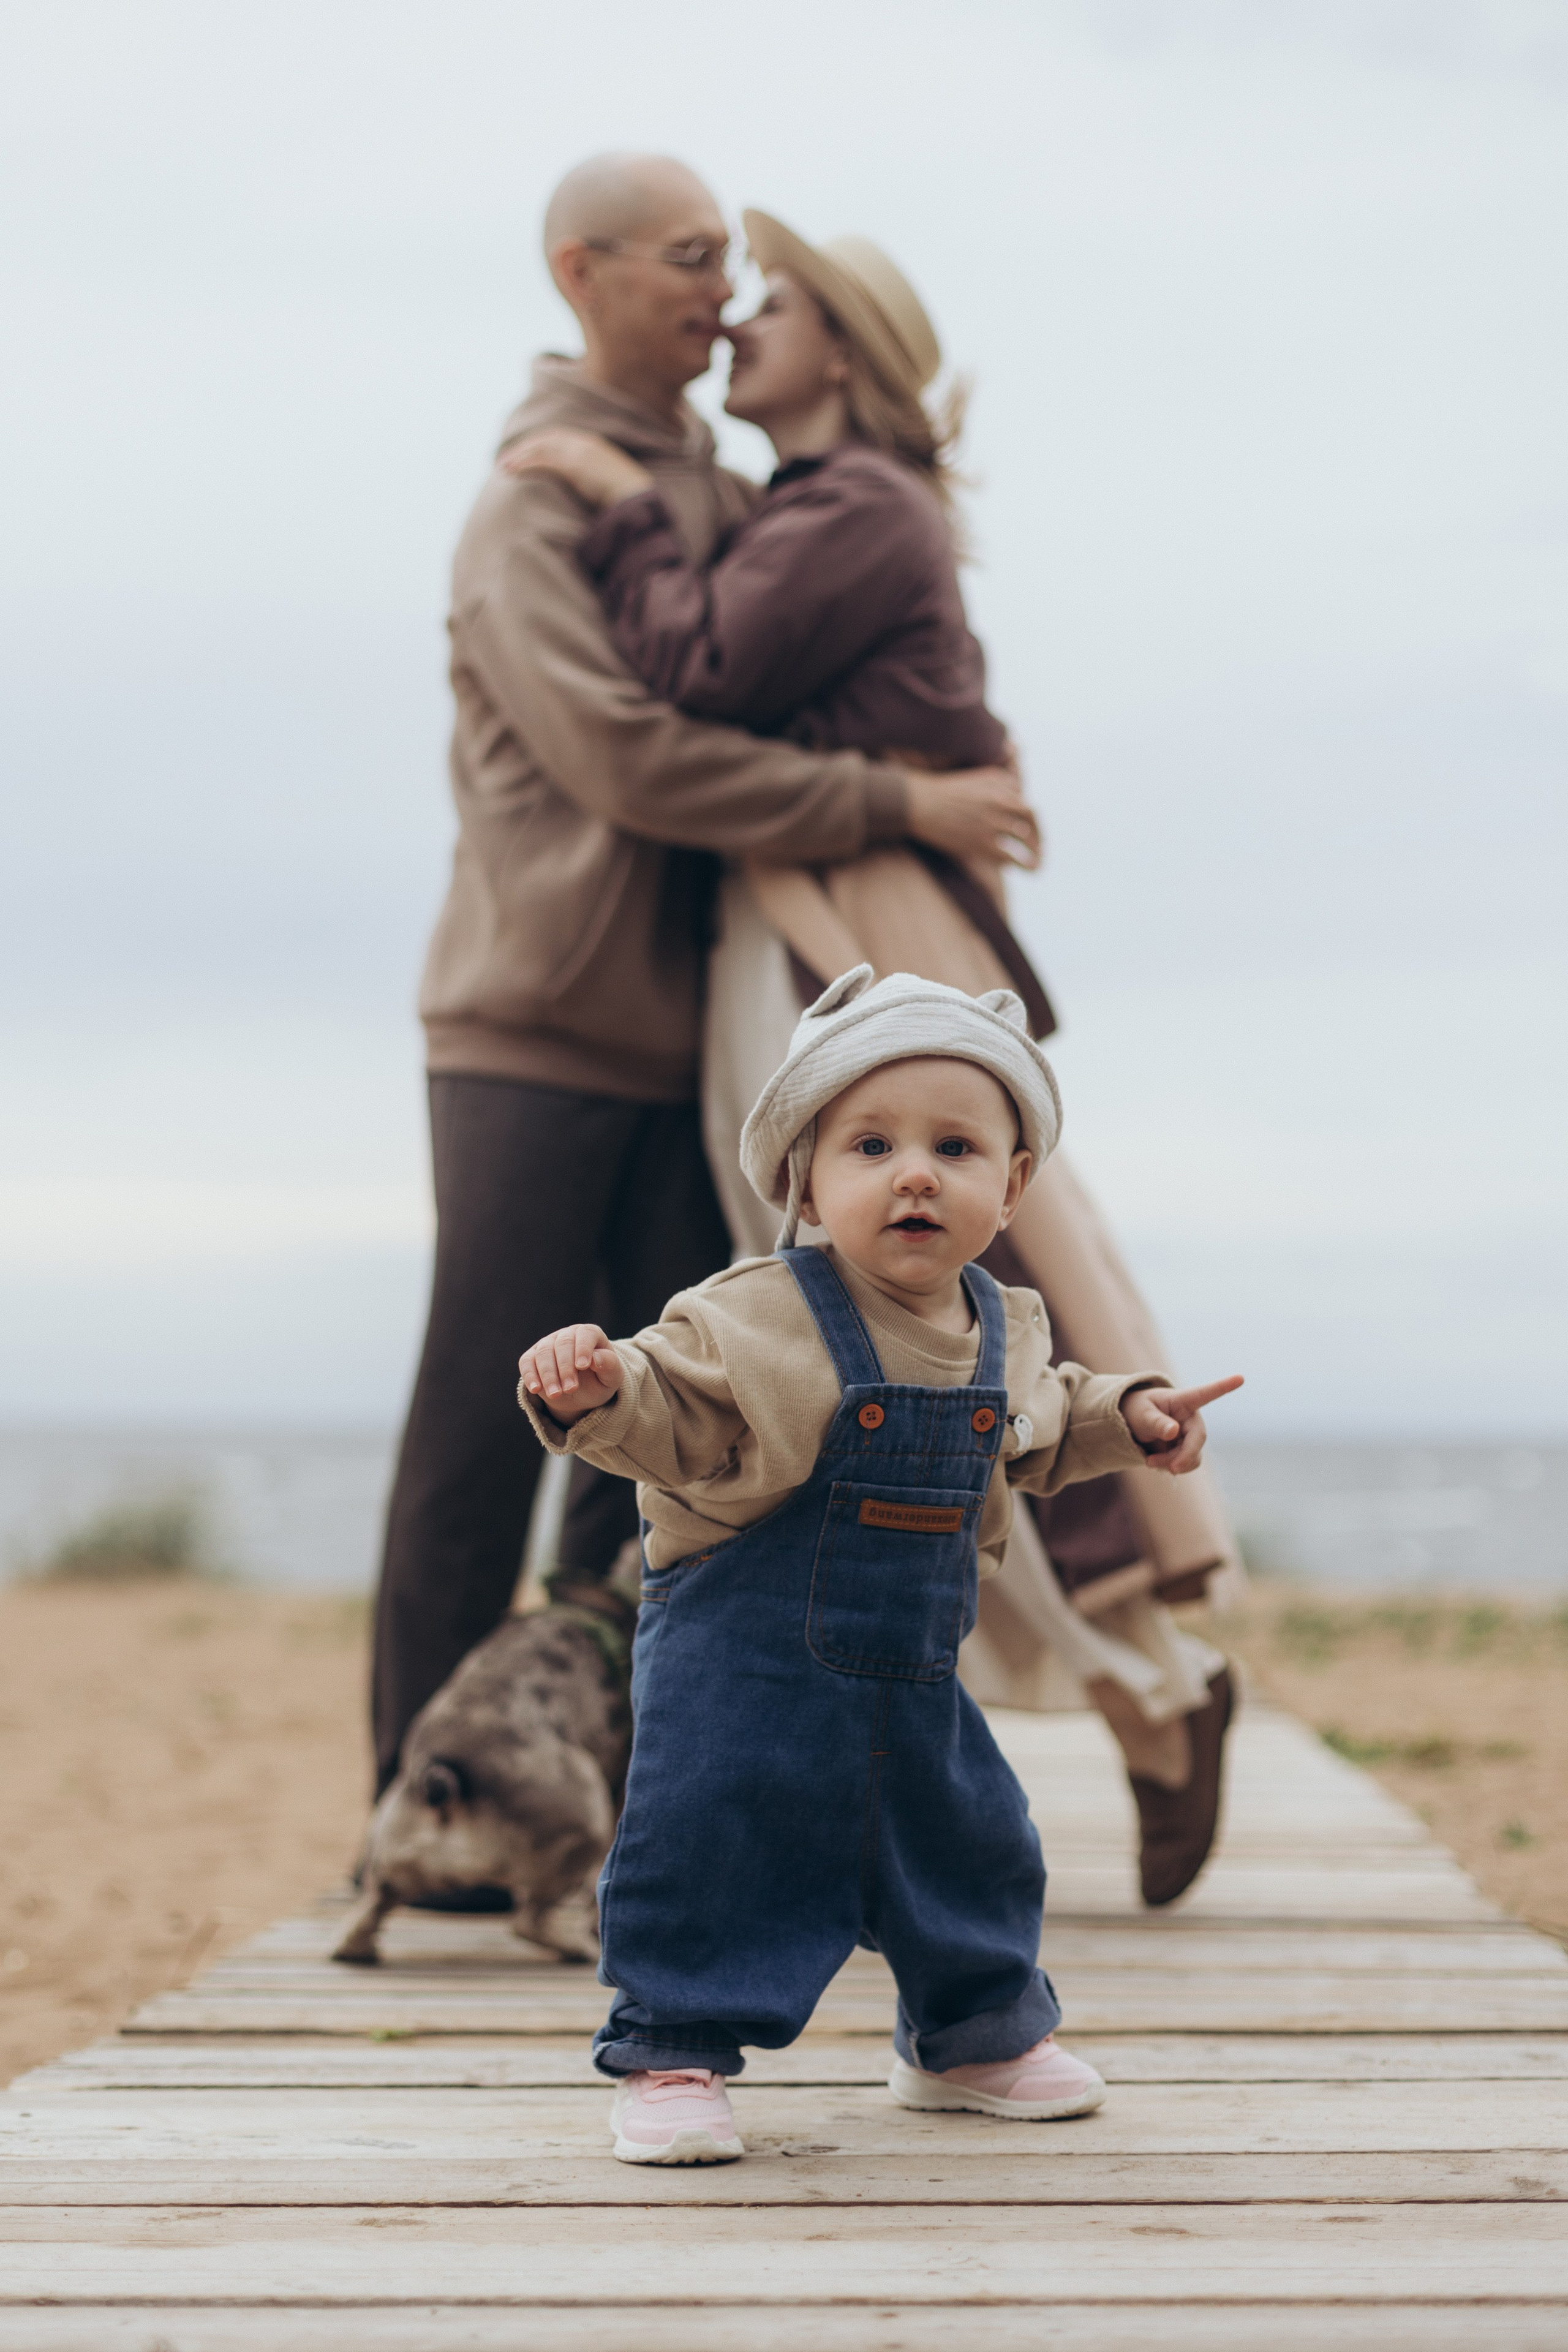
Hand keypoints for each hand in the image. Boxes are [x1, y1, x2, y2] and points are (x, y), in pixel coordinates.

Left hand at [501, 428, 654, 510]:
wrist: (639, 501)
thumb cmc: (627, 500)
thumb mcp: (608, 485)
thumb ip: (592, 481)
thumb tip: (584, 492)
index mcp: (594, 446)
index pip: (558, 439)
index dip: (539, 446)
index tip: (523, 455)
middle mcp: (585, 443)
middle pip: (546, 441)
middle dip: (525, 449)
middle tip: (506, 461)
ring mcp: (580, 452)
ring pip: (541, 448)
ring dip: (520, 456)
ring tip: (504, 467)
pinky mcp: (575, 465)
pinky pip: (544, 461)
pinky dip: (526, 464)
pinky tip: (513, 471)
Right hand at [519, 1324, 623, 1421]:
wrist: (581, 1394)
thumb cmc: (600, 1380)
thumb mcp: (612, 1377)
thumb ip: (609, 1365)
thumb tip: (595, 1359)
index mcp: (590, 1335)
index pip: (585, 1334)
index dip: (583, 1348)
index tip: (582, 1366)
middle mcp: (567, 1335)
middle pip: (562, 1344)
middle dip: (565, 1368)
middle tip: (570, 1389)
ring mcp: (548, 1344)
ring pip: (544, 1353)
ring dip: (549, 1375)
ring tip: (556, 1395)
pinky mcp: (532, 1357)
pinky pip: (527, 1362)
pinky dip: (530, 1375)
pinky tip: (536, 1389)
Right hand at [904, 766, 1041, 870]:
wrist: (918, 802)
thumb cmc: (942, 792)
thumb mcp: (976, 778)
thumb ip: (999, 785)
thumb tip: (1018, 796)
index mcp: (1000, 784)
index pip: (1026, 803)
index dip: (1032, 820)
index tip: (1031, 830)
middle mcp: (1001, 801)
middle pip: (1032, 819)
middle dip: (1039, 836)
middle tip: (1040, 849)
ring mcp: (993, 822)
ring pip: (1025, 841)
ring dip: (1035, 855)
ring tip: (1037, 866)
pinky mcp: (982, 842)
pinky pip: (1007, 857)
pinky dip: (1013, 863)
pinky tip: (1012, 868)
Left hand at [1122, 1375, 1243, 1474]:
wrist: (1132, 1426)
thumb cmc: (1137, 1411)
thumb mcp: (1141, 1414)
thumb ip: (1156, 1422)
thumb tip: (1174, 1432)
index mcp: (1183, 1401)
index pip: (1205, 1393)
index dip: (1224, 1386)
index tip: (1240, 1377)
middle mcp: (1191, 1418)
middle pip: (1198, 1439)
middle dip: (1184, 1456)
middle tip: (1171, 1469)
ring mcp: (1190, 1435)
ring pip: (1193, 1456)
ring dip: (1172, 1463)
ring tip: (1150, 1462)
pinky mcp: (1186, 1450)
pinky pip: (1186, 1464)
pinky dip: (1171, 1467)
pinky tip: (1155, 1463)